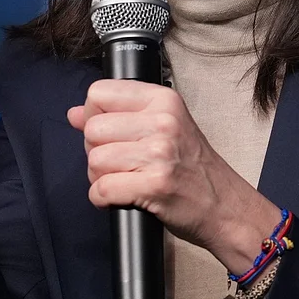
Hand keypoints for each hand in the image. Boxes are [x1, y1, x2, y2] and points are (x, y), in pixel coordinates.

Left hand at [67, 80, 281, 274]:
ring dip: (99, 177)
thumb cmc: (193, 167)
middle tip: (118, 162)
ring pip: (94, 160)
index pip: (99, 92)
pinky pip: (102, 189)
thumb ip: (118, 116)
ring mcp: (159, 154)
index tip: (108, 132)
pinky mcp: (154, 185)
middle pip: (93, 129)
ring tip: (121, 180)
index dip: (93, 115)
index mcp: (163, 100)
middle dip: (95, 150)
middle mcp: (162, 122)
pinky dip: (102, 198)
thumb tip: (74, 114)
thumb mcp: (162, 127)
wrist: (224, 205)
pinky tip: (119, 197)